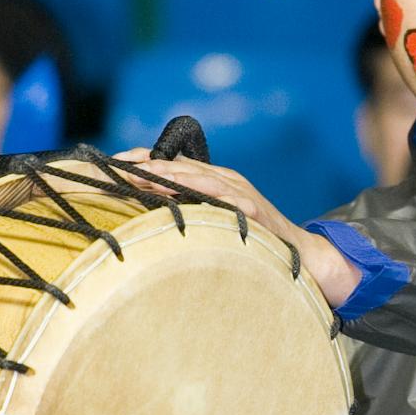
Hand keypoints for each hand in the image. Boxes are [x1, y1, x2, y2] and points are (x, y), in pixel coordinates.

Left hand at [112, 148, 361, 306]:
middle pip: (183, 167)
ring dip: (172, 177)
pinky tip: (187, 195)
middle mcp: (227, 180)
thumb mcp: (217, 223)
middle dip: (151, 166)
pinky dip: (208, 196)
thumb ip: (191, 215)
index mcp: (215, 182)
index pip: (175, 165)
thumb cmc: (252, 240)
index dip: (147, 161)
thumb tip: (151, 219)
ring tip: (144, 175)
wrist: (299, 253)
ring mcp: (242, 193)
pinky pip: (229, 200)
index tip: (116, 162)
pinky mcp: (255, 210)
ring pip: (202, 178)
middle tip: (120, 167)